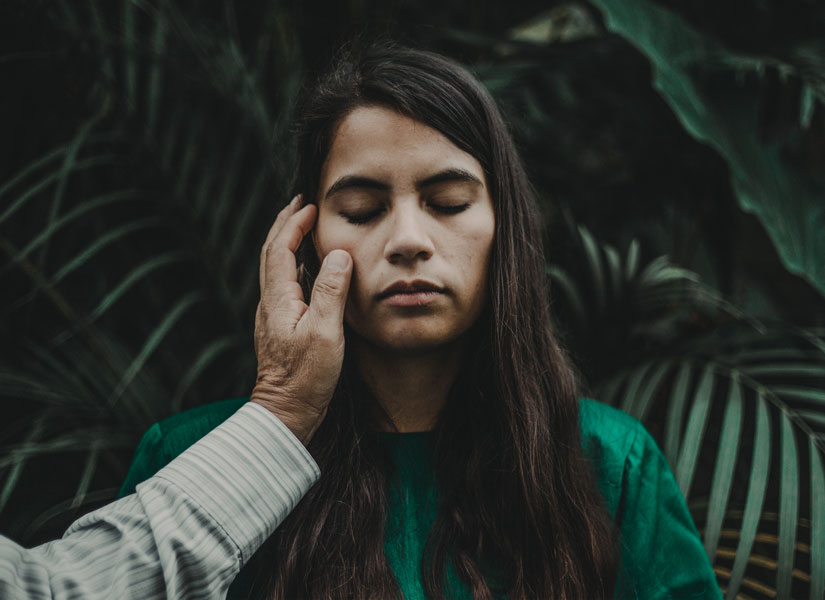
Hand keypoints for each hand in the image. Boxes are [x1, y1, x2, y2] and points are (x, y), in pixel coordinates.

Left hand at [251, 194, 352, 444]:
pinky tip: (308, 268)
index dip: (293, 224)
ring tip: (304, 227)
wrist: (286, 412)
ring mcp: (274, 316)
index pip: (280, 249)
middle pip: (271, 253)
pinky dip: (293, 264)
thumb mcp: (326, 334)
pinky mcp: (281, 327)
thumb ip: (331, 292)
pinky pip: (284, 284)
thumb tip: (338, 255)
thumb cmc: (306, 377)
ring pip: (276, 268)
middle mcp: (270, 303)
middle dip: (285, 225)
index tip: (310, 205)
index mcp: (278, 300)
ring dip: (287, 243)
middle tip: (300, 204)